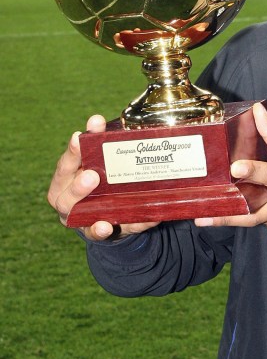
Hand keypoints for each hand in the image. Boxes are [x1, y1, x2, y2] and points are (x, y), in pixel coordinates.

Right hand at [47, 114, 158, 240]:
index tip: (80, 136)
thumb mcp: (101, 166)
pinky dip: (100, 229)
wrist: (109, 218)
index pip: (66, 164)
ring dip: (83, 200)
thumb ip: (103, 148)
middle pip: (64, 192)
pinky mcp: (94, 233)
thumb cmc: (101, 185)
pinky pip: (95, 233)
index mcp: (65, 179)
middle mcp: (66, 199)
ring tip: (94, 188)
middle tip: (92, 174)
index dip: (73, 151)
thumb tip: (110, 125)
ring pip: (74, 212)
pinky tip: (105, 226)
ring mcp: (78, 218)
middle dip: (77, 183)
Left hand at [194, 102, 266, 233]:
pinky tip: (240, 210)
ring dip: (233, 216)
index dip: (252, 171)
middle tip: (201, 218)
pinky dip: (250, 214)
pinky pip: (261, 222)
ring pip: (254, 218)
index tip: (235, 167)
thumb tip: (257, 110)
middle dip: (227, 217)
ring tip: (205, 217)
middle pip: (253, 213)